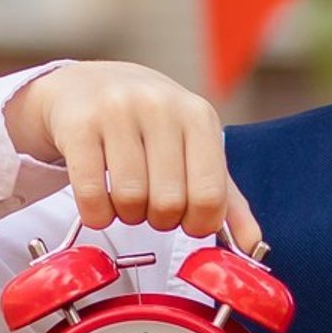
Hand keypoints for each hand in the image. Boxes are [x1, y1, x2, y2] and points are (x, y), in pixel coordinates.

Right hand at [8, 61, 263, 246]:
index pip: (210, 196)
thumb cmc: (149, 127)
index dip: (198, 224)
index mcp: (197, 116)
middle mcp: (160, 107)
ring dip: (127, 216)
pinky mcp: (79, 124)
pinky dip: (96, 214)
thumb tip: (253, 247)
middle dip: (160, 219)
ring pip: (130, 200)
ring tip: (125, 200)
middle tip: (151, 206)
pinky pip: (92, 194)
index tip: (186, 220)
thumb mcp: (194, 151)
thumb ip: (227, 200)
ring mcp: (117, 112)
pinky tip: (99, 204)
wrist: (88, 85)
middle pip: (168, 203)